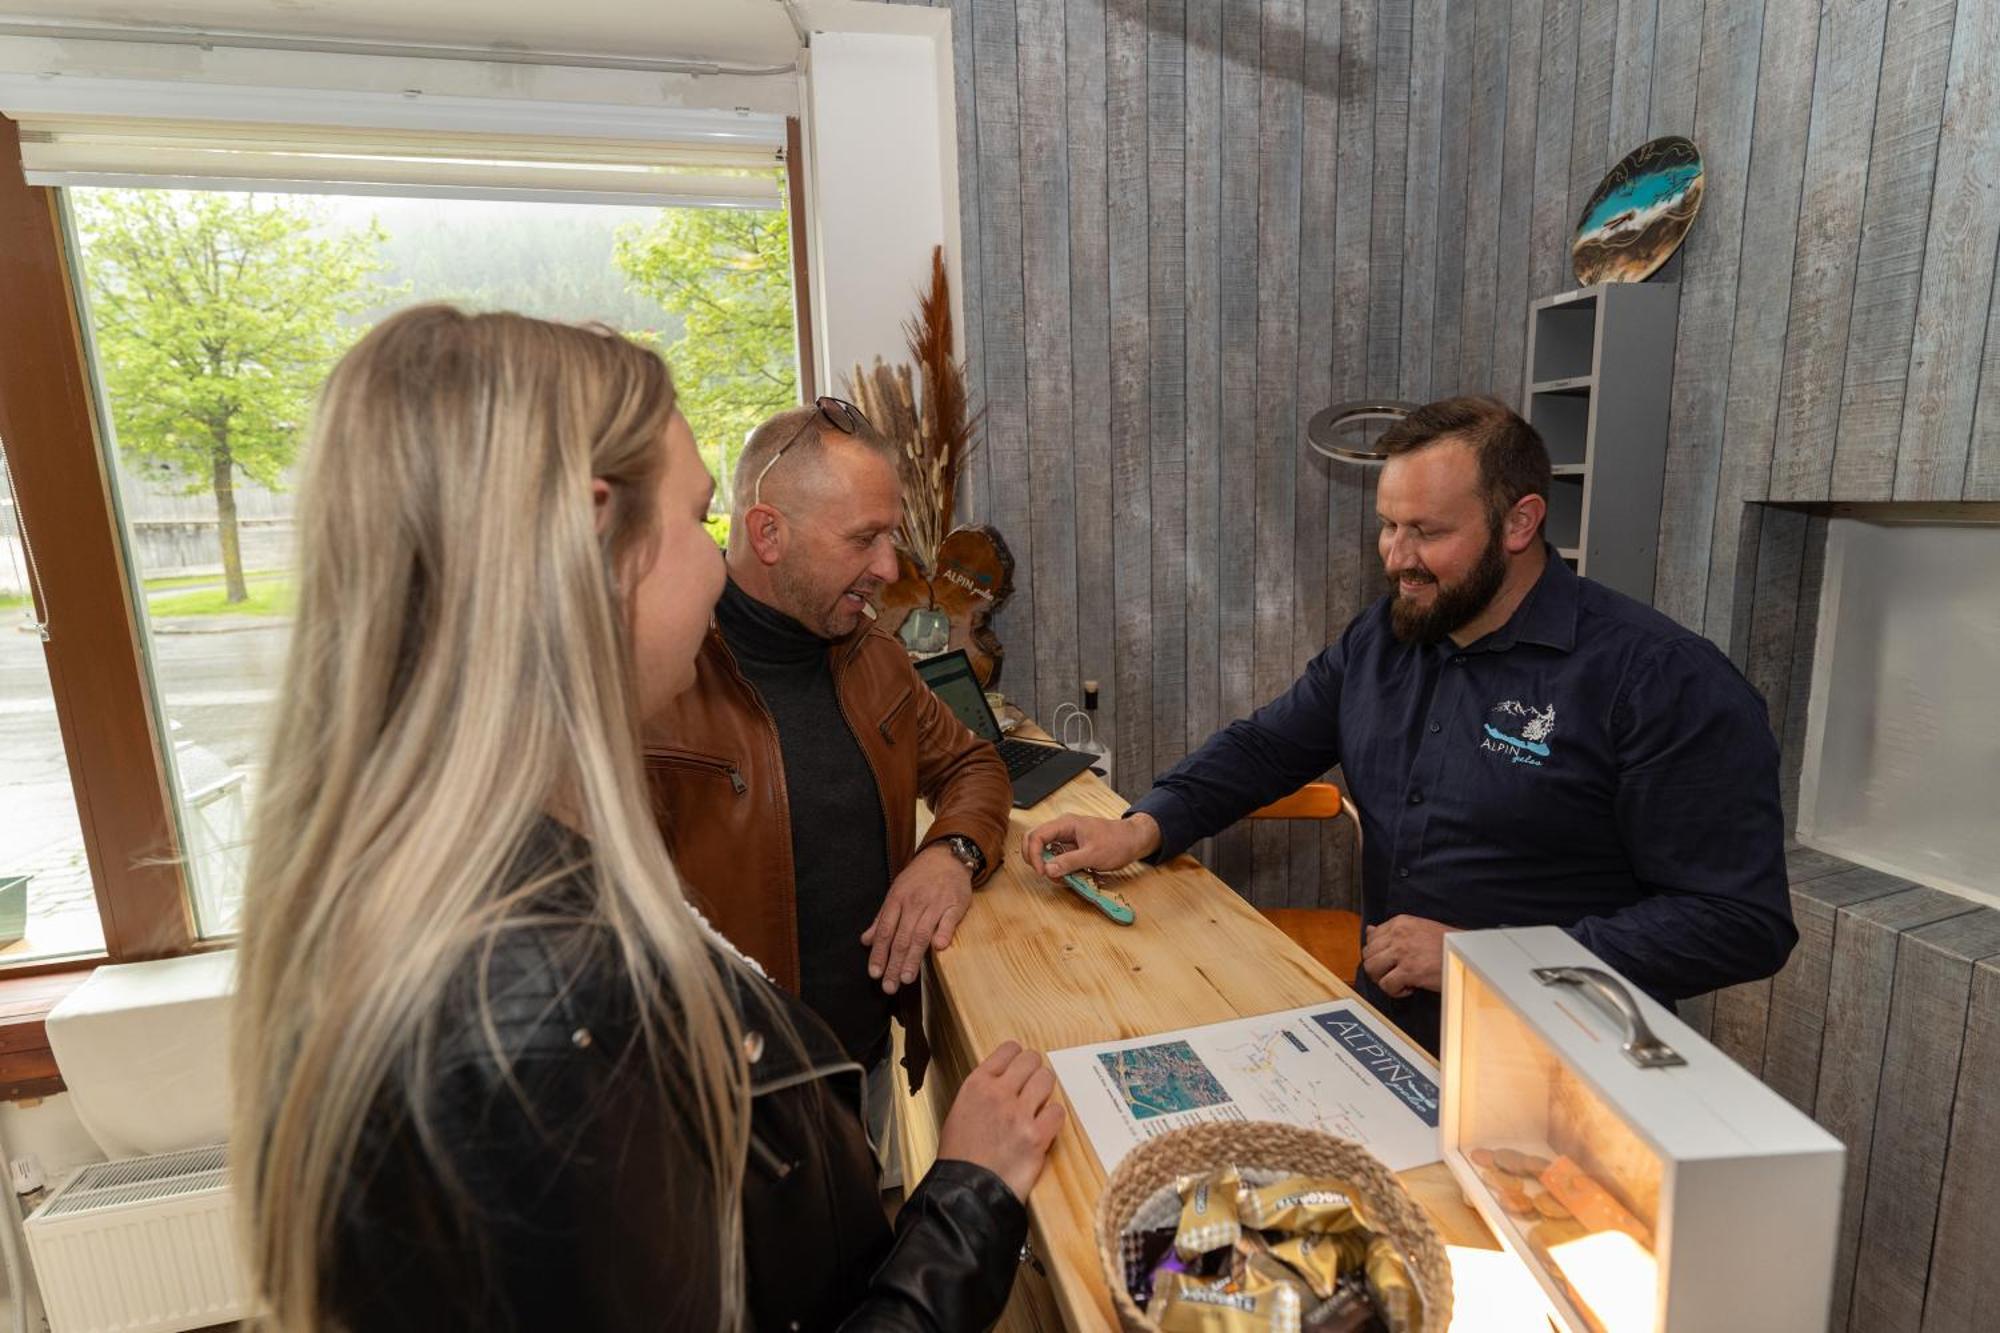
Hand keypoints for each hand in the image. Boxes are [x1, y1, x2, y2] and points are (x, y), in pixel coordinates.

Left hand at [861, 844, 971, 994]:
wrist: (945, 857)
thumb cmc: (918, 878)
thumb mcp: (896, 893)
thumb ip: (881, 918)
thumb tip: (865, 941)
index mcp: (897, 900)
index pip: (885, 931)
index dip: (879, 953)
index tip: (874, 973)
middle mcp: (914, 903)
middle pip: (902, 938)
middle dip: (894, 964)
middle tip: (889, 986)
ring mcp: (935, 903)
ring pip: (921, 934)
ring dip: (913, 957)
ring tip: (906, 978)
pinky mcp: (955, 904)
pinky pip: (948, 920)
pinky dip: (944, 933)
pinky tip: (938, 949)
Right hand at [935, 1041, 1065, 1201]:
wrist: (966, 1191)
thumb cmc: (959, 1156)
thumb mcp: (960, 1111)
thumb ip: (982, 1092)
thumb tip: (1004, 1081)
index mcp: (976, 1085)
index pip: (1008, 1050)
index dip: (1018, 1056)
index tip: (1020, 1063)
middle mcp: (998, 1093)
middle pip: (1031, 1060)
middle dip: (1034, 1070)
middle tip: (1033, 1083)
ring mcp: (1019, 1114)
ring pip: (1047, 1080)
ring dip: (1045, 1090)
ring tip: (1039, 1103)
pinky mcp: (1037, 1136)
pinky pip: (1057, 1111)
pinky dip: (1053, 1117)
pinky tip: (1044, 1126)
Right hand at [1022, 813, 1159, 879]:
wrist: (1134, 841)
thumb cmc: (1117, 842)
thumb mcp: (1093, 855)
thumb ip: (1069, 862)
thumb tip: (1048, 870)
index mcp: (1065, 824)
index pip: (1037, 836)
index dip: (1033, 855)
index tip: (1042, 872)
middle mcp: (1063, 830)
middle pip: (1035, 842)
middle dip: (1036, 860)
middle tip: (1046, 874)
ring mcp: (1067, 839)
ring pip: (1046, 853)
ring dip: (1051, 867)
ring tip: (1066, 877)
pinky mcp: (1072, 849)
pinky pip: (1058, 859)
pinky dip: (1061, 870)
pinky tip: (1074, 875)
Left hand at [1360, 915, 1459, 997]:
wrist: (1467, 953)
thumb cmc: (1446, 944)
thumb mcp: (1416, 929)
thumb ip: (1392, 931)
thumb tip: (1370, 930)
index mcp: (1400, 923)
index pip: (1371, 939)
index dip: (1378, 955)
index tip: (1391, 962)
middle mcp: (1398, 934)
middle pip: (1368, 955)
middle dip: (1378, 969)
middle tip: (1394, 974)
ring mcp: (1402, 952)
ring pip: (1372, 970)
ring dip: (1384, 979)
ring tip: (1401, 981)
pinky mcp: (1409, 970)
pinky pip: (1386, 985)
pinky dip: (1395, 991)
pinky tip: (1410, 988)